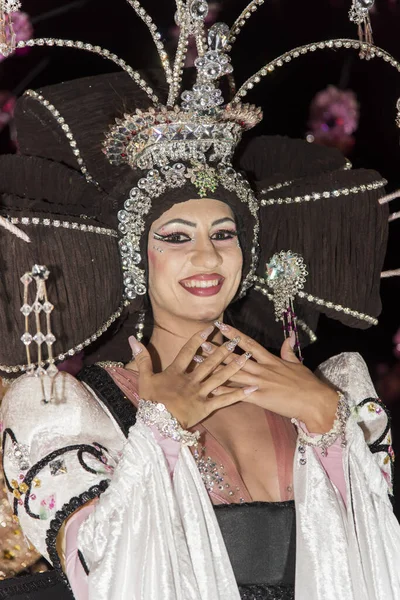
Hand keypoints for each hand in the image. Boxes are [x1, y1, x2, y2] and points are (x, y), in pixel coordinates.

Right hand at [125, 326, 256, 428]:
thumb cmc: (150, 402)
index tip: (210, 328)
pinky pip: (225, 400)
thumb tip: (133, 339)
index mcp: (176, 372)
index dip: (199, 338)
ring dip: (234, 367)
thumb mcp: (144, 378)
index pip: (189, 351)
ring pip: (220, 377)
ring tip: (247, 356)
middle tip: (235, 339)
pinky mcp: (206, 407)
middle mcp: (191, 380)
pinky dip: (239, 394)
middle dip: (223, 350)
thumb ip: (142, 358)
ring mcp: (200, 393)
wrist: (156, 425)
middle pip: (209, 362)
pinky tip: (252, 389)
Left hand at [210, 322, 338, 432]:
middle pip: (236, 357)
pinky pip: (238, 393)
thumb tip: (289, 337)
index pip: (250, 344)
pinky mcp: (260, 397)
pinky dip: (224, 391)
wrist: (315, 401)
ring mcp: (260, 383)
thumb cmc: (308, 384)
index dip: (235, 335)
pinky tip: (211, 388)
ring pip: (234, 373)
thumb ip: (289, 351)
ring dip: (215, 367)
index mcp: (271, 360)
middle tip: (202, 342)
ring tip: (200, 362)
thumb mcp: (298, 364)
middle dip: (218, 350)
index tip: (222, 327)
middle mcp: (263, 369)